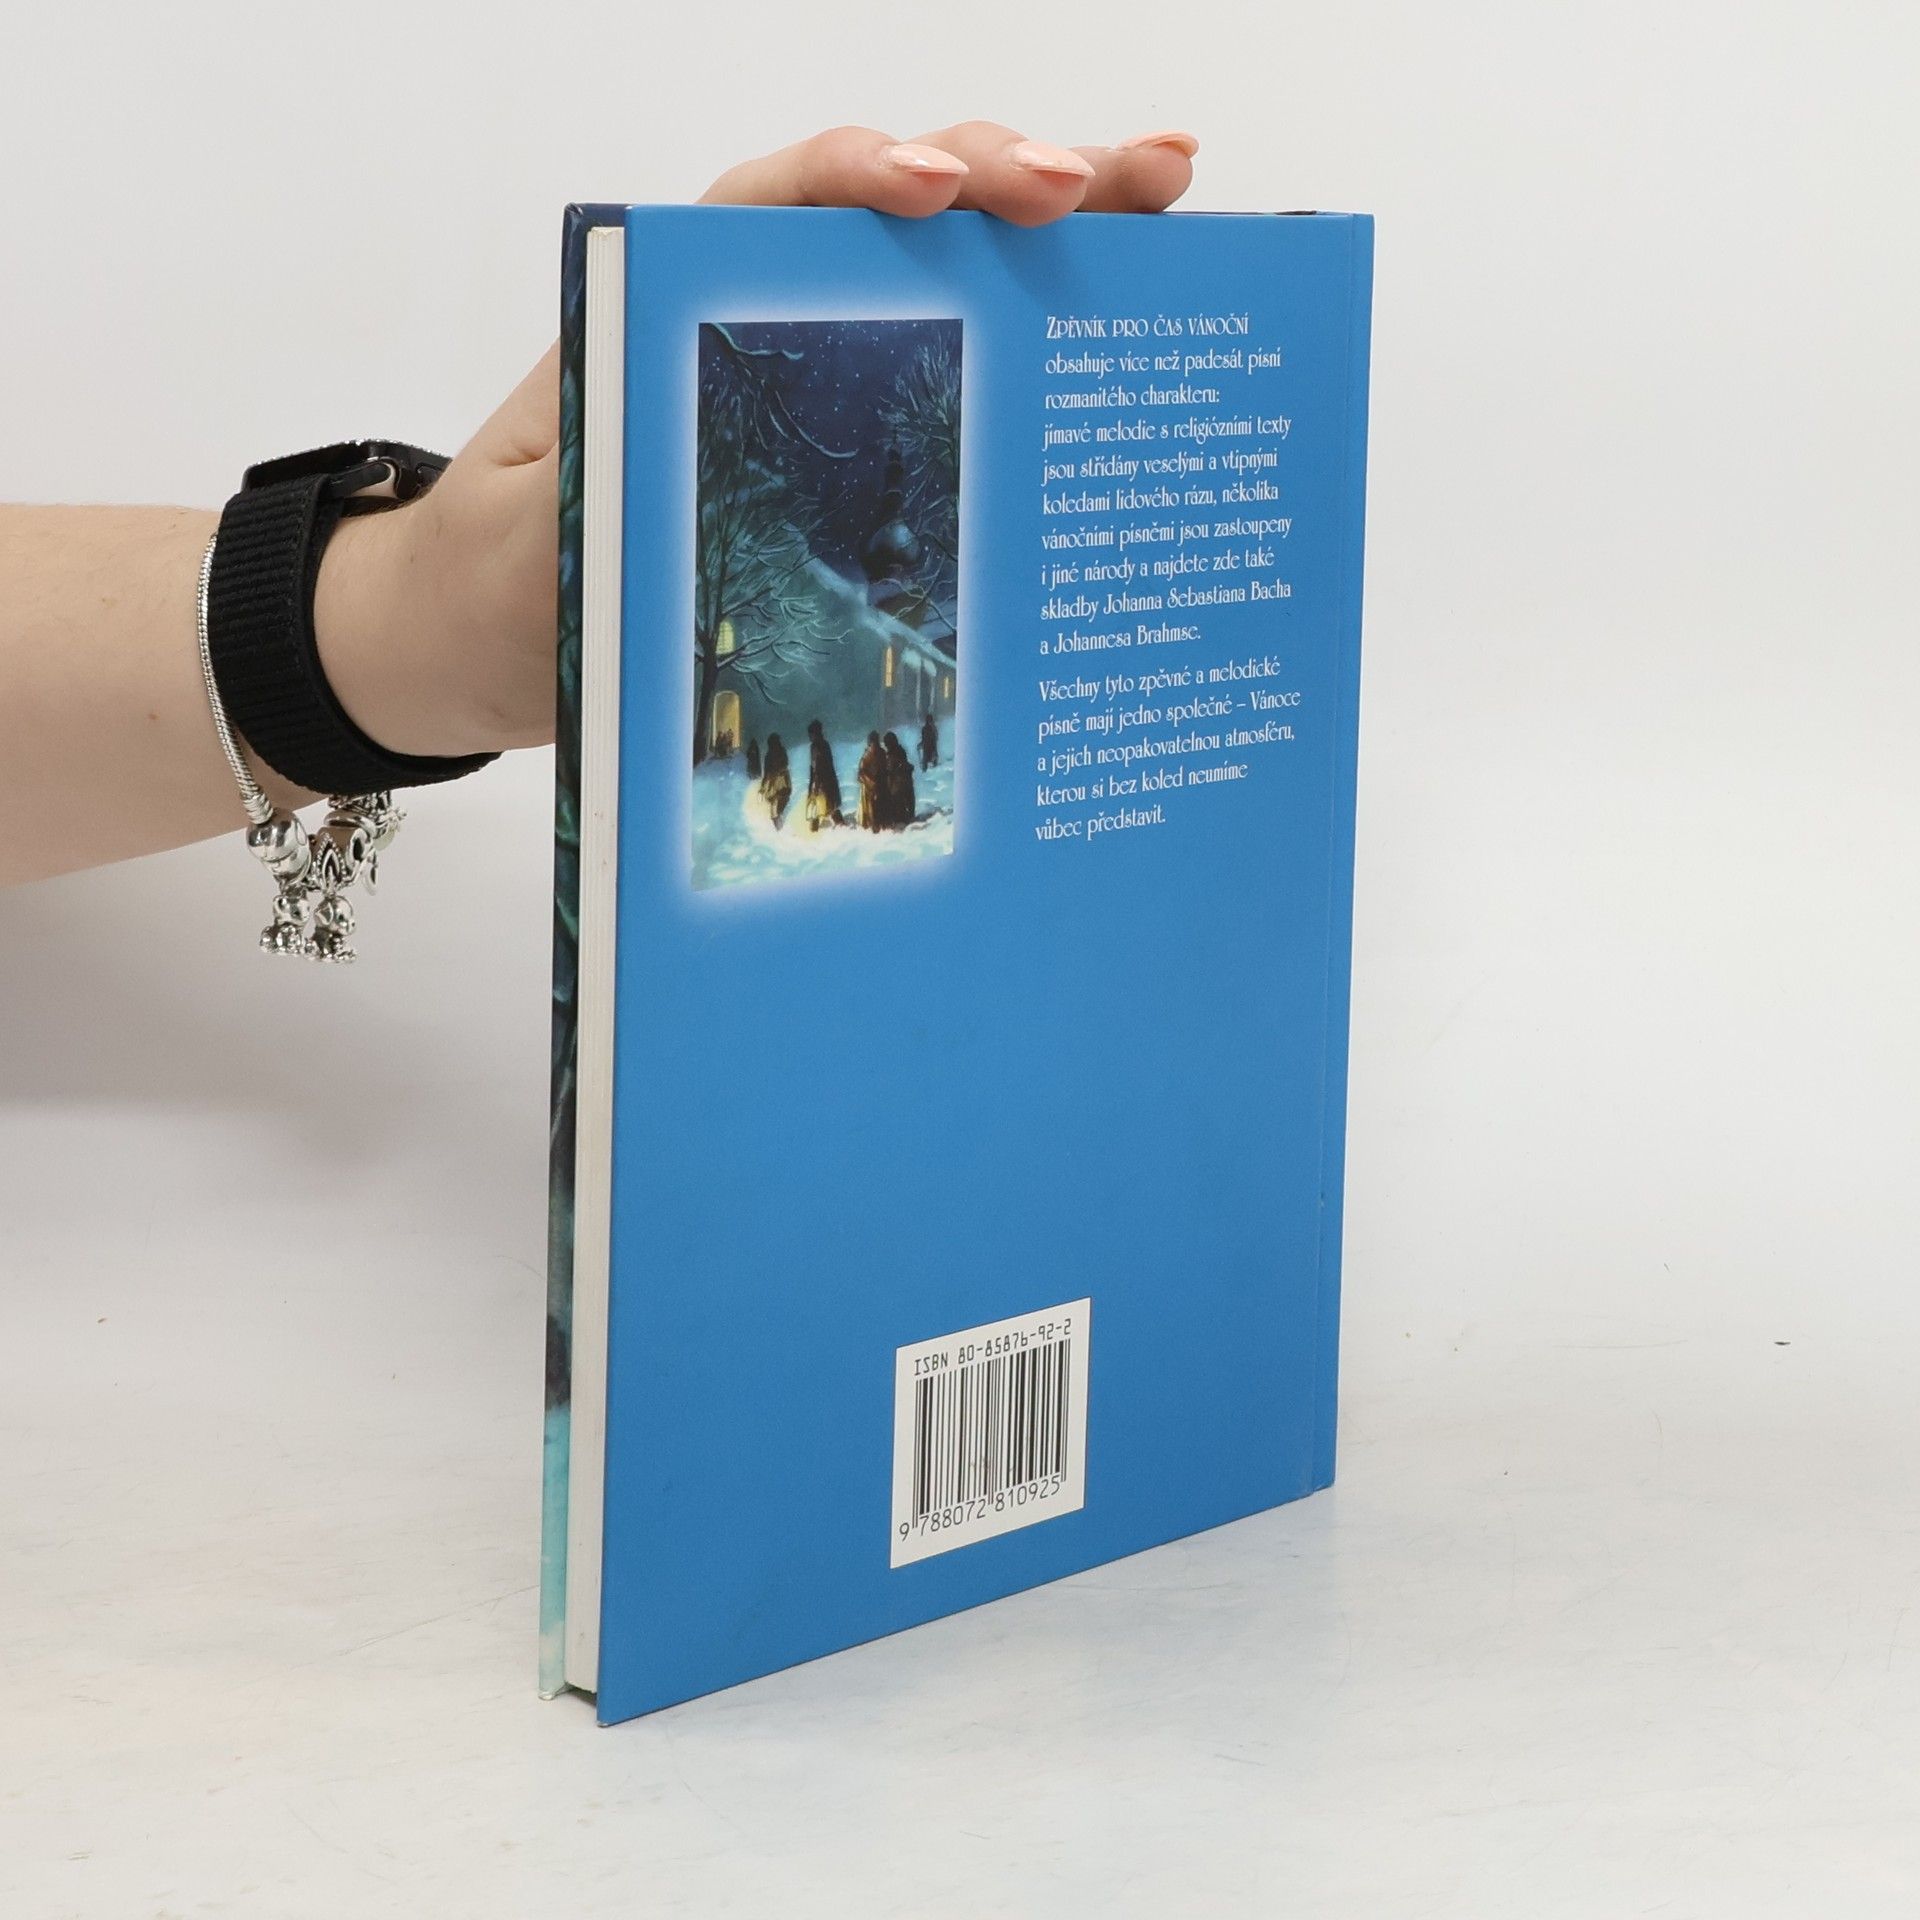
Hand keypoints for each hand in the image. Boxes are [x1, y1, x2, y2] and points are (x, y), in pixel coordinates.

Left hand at [315, 124, 1197, 760]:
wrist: (480, 636)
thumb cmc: (500, 581)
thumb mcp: (540, 544)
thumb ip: (610, 495)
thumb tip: (710, 480)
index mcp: (671, 307)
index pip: (778, 201)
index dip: (865, 179)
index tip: (938, 195)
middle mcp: (758, 318)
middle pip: (895, 210)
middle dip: (1007, 177)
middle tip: (1111, 183)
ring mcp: (818, 371)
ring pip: (950, 273)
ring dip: (1060, 228)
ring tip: (1170, 194)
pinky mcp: (853, 443)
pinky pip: (960, 369)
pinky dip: (1047, 335)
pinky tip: (1134, 314)